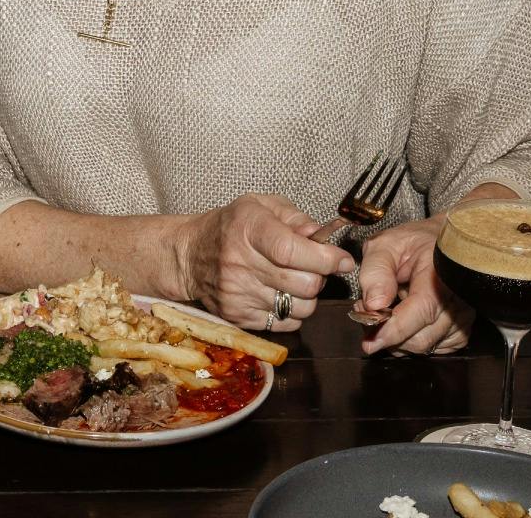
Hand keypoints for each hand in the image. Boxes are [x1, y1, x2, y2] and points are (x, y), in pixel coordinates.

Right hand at [177, 194, 354, 330]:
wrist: (189, 255)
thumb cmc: (231, 226)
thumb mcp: (260, 206)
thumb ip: (295, 217)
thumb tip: (323, 237)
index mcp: (248, 229)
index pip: (293, 251)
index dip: (325, 258)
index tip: (342, 260)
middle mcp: (240, 263)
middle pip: (303, 283)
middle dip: (319, 276)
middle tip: (313, 267)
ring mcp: (238, 293)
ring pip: (299, 307)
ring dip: (306, 296)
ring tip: (293, 281)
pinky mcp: (237, 316)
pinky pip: (285, 323)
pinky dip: (290, 312)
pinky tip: (278, 295)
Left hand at [357, 215, 473, 354]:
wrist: (440, 241)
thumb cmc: (413, 242)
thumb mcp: (385, 245)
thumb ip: (376, 271)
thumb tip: (374, 305)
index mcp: (441, 273)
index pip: (422, 310)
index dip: (395, 330)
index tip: (370, 342)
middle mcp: (458, 299)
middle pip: (422, 337)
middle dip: (389, 334)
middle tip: (368, 312)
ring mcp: (464, 316)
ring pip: (426, 346)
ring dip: (399, 339)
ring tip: (387, 311)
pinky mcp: (462, 329)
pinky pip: (436, 349)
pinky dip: (414, 341)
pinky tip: (405, 321)